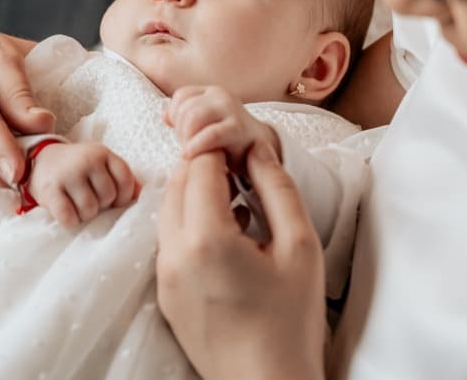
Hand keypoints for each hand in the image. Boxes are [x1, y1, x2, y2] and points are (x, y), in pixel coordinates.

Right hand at [27, 141, 139, 226]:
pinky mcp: (50, 190)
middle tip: (90, 201)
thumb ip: (122, 177)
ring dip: (85, 214)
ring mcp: (68, 174)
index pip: (126, 181)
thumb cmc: (78, 168)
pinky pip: (69, 216)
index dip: (123, 197)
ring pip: (90, 209)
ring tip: (77, 205)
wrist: (39, 160)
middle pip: (108, 197)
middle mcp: (87, 160)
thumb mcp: (101, 164)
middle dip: (102, 205)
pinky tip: (66, 212)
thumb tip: (141, 196)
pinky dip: (70, 221)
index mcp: (103, 154)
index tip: (113, 200)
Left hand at [157, 150, 326, 379]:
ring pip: (169, 212)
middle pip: (177, 185)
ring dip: (196, 194)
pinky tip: (230, 233)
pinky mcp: (166, 295)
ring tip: (240, 200)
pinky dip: (191, 223)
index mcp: (207, 239)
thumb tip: (256, 151)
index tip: (243, 146)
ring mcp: (165, 277)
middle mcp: (174, 255)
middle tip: (242, 168)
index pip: (199, 167)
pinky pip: (170, 242)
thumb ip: (277, 189)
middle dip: (205, 167)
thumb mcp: (301, 245)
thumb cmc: (291, 320)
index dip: (220, 148)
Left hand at [164, 85, 281, 170]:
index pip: (180, 97)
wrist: (259, 150)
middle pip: (185, 108)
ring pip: (193, 117)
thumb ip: (184, 117)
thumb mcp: (204, 124)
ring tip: (193, 152)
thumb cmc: (228, 139)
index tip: (183, 135)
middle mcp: (221, 95)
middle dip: (181, 132)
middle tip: (189, 147)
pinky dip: (196, 145)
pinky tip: (191, 155)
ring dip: (187, 138)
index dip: (175, 117)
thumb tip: (165, 116)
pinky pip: (210, 134)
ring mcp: (230, 109)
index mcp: (210, 92)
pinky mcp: (238, 128)